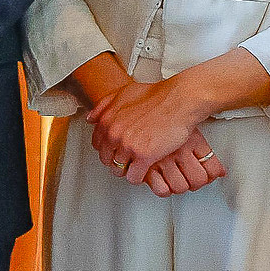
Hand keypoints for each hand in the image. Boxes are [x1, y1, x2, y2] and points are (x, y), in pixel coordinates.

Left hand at [86, 78, 221, 189]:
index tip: (114, 150)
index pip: (97, 144)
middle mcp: (114, 134)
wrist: (178, 101)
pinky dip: (139, 177)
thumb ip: (104, 106)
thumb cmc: (156, 96)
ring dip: (127, 169)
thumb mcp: (124, 93)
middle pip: (107, 158)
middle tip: (127, 159)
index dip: (107, 149)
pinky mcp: (144, 156)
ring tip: (136, 166)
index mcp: (107, 120)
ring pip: (119, 169)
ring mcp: (128, 146)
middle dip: (116, 160)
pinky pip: (134, 176)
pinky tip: (144, 171)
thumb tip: (91, 118)